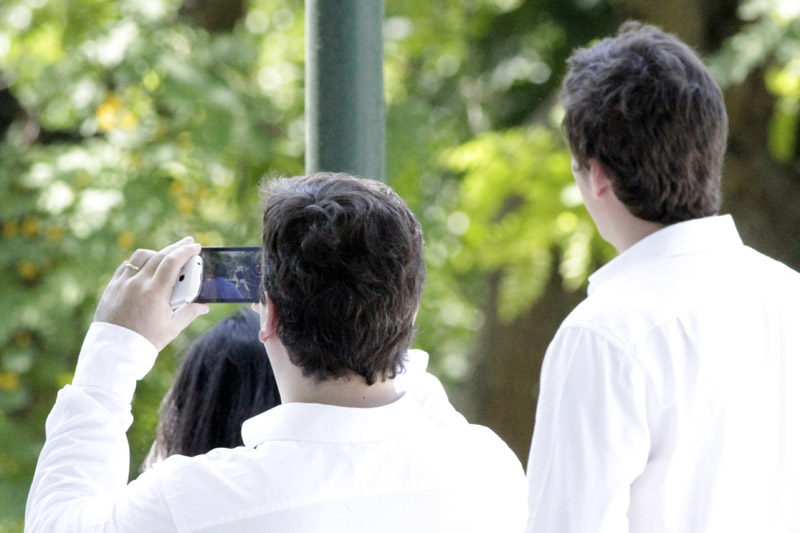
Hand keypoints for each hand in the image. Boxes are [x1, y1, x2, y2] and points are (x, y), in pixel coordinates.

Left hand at [94, 237, 209, 350]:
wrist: (114, 352)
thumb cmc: (145, 342)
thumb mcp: (172, 328)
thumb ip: (189, 313)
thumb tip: (204, 305)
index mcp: (155, 293)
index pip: (172, 262)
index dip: (186, 251)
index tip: (196, 246)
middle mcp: (137, 284)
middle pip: (159, 255)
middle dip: (176, 247)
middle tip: (188, 243)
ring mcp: (122, 284)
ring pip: (141, 256)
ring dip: (157, 253)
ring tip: (167, 256)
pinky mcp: (112, 287)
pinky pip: (126, 266)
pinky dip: (139, 262)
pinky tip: (147, 266)